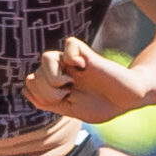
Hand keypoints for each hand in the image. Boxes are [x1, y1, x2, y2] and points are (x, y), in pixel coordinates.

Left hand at [23, 37, 148, 123]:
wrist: (130, 98)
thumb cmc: (104, 106)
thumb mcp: (72, 111)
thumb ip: (49, 102)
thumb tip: (26, 89)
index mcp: (56, 86)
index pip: (30, 84)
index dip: (38, 94)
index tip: (58, 102)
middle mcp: (61, 72)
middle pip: (35, 74)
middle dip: (48, 90)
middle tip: (67, 93)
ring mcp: (73, 62)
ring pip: (46, 57)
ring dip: (54, 75)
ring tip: (70, 82)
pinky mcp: (86, 53)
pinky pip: (68, 44)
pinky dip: (71, 56)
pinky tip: (81, 66)